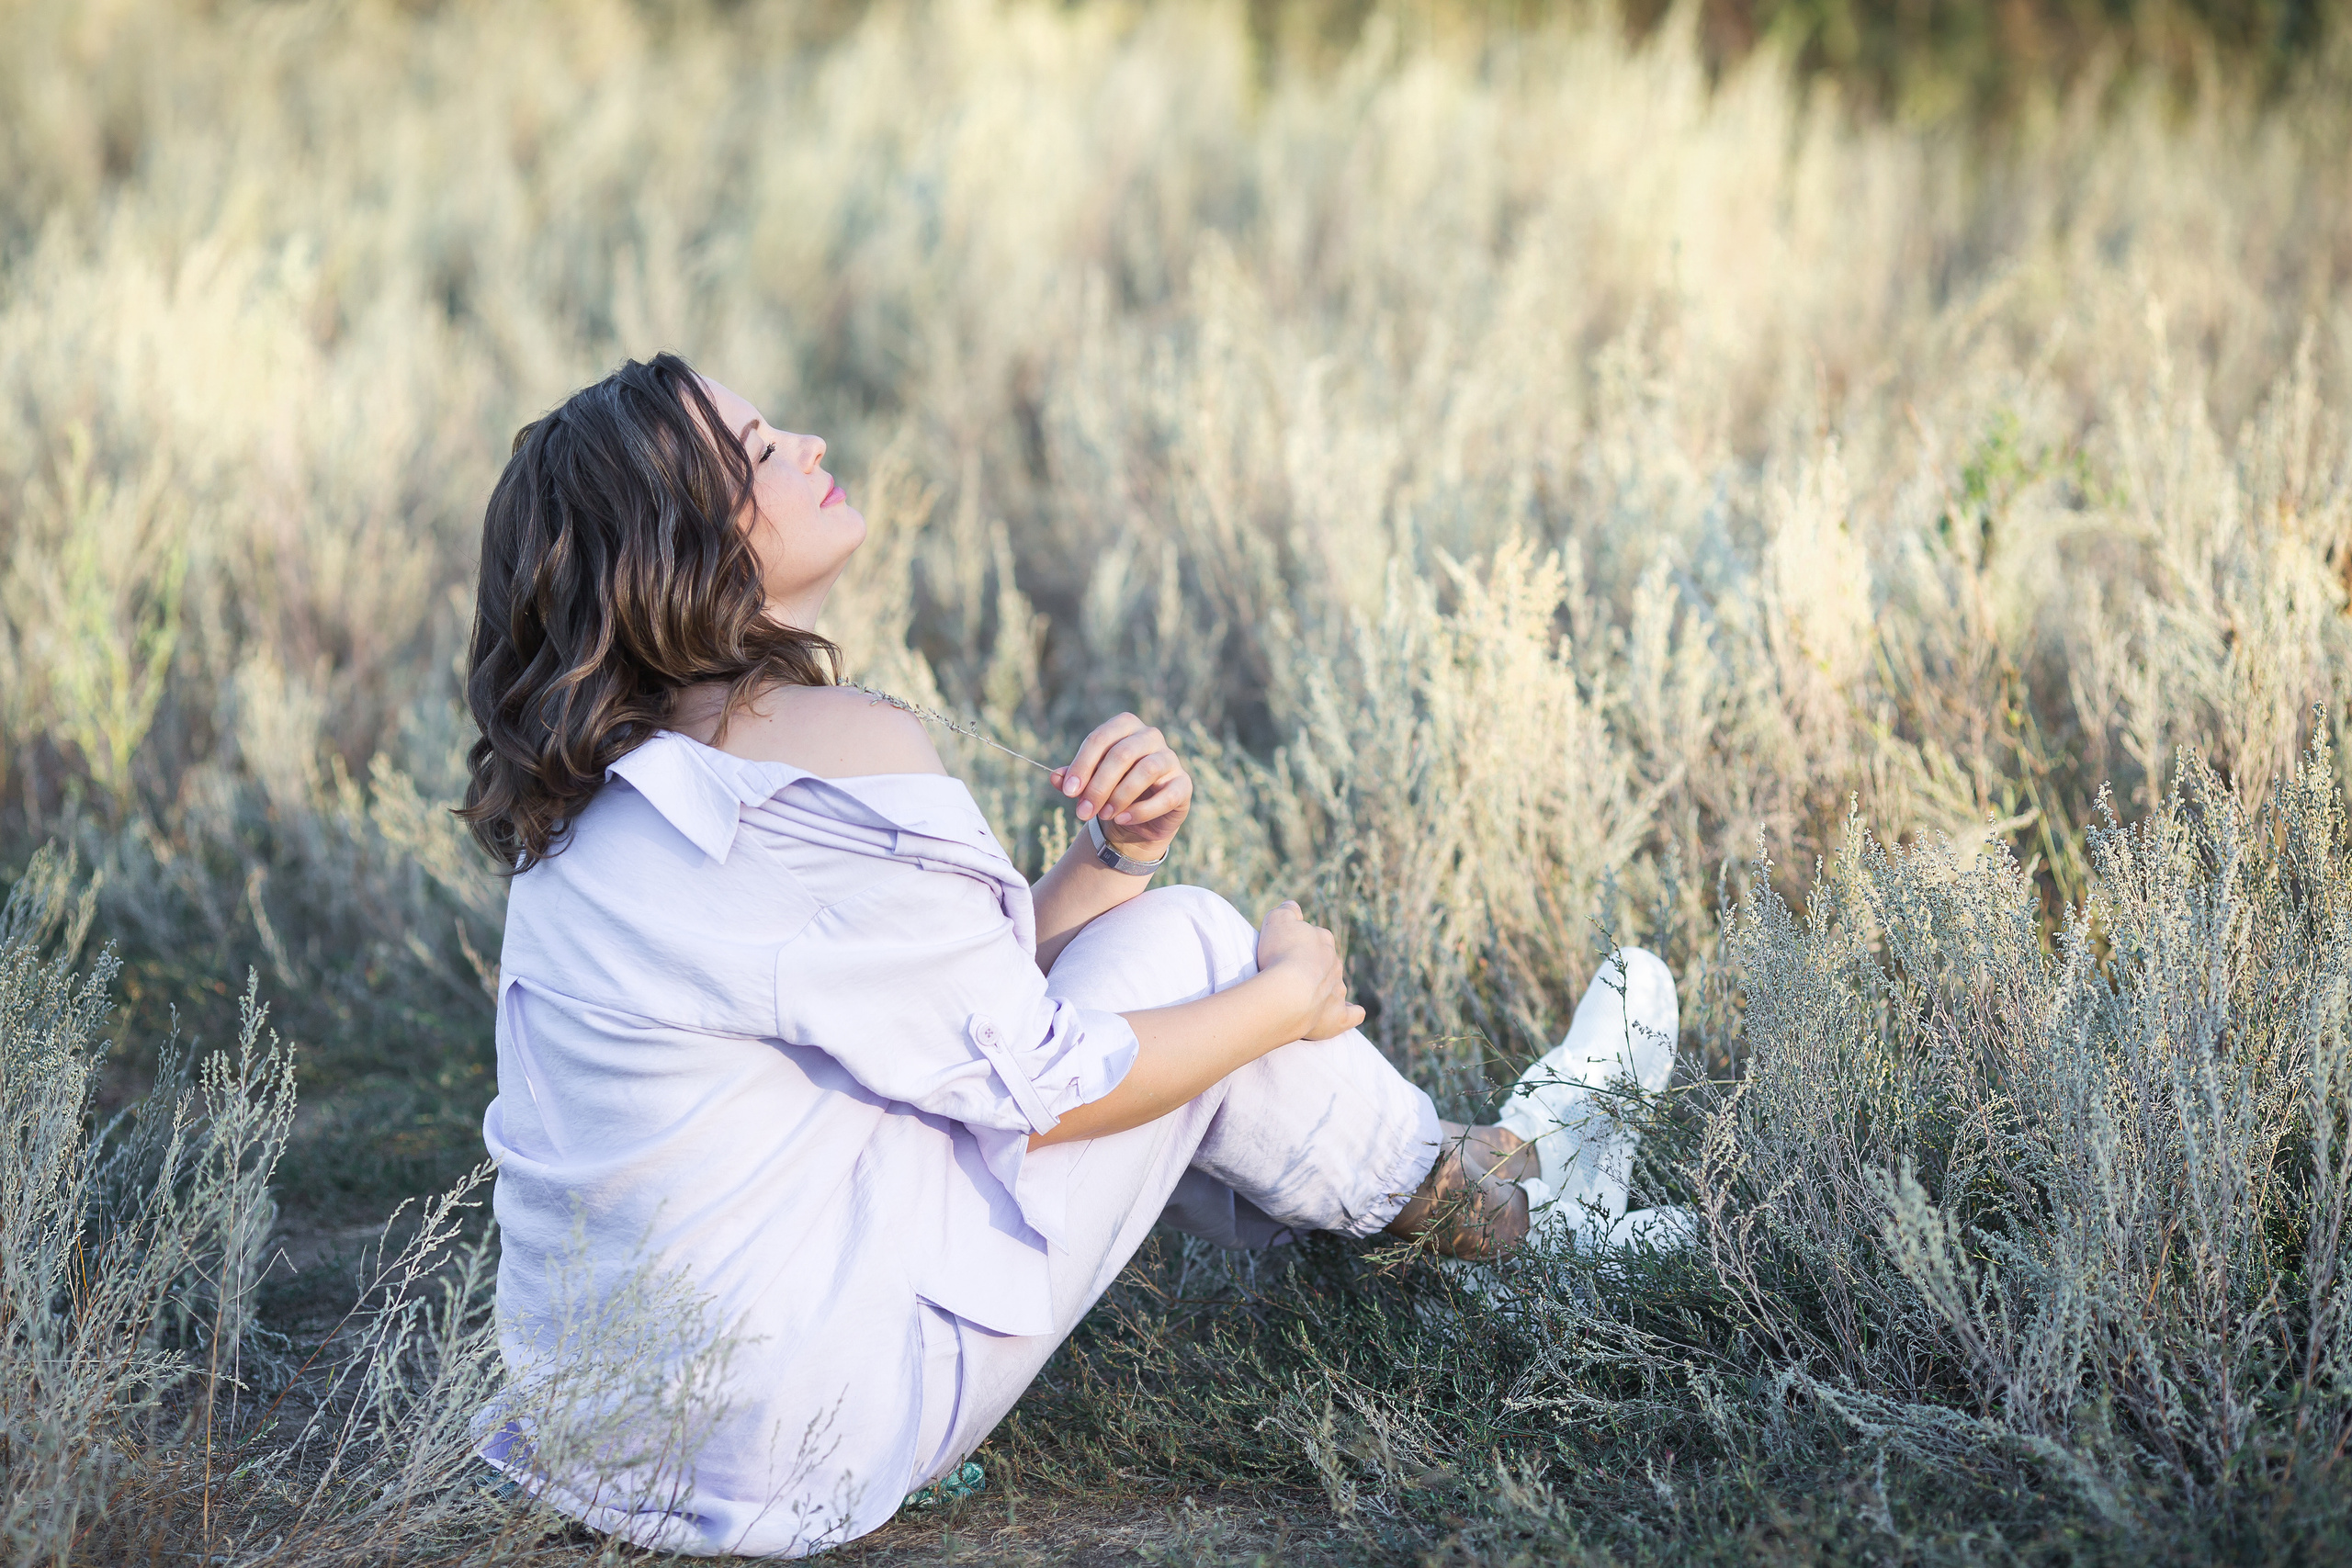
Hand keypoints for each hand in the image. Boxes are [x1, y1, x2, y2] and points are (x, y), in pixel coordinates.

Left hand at [1050, 712, 1191, 857]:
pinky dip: (1141, 810)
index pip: (1100, 739)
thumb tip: (1055, 777)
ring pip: (1146, 770)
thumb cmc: (1108, 791)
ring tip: (1103, 815)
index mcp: (1125, 727)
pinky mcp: (1183, 785)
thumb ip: (1072, 779)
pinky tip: (1122, 819)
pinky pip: (1166, 795)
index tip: (1068, 792)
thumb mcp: (1087, 784)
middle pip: (1122, 754)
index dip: (1082, 765)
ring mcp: (1170, 759)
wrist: (1136, 818)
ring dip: (1120, 796)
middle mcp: (1150, 736)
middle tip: (1082, 812)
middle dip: (1098, 785)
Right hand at [1254, 901, 1364, 1040]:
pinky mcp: (1337, 1017)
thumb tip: (1293, 907)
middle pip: (1325, 961)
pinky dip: (1352, 1014)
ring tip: (1305, 997)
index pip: (1313, 936)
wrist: (1289, 992)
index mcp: (1322, 939)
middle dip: (1312, 966)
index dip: (1297, 943)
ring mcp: (1338, 990)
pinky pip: (1351, 1014)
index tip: (1282, 952)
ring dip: (1325, 989)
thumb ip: (1287, 910)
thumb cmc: (1280, 954)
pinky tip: (1353, 1014)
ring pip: (1336, 985)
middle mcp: (1334, 963)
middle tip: (1288, 976)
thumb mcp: (1277, 920)